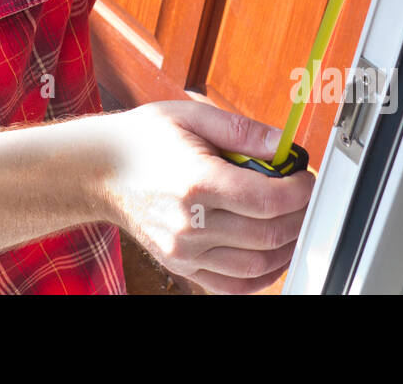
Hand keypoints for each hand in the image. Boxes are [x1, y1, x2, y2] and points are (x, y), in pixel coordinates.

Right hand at [99, 101, 314, 293]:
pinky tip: (272, 253)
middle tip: (304, 196)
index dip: (299, 191)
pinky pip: (233, 286)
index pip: (268, 200)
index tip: (305, 178)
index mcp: (196, 183)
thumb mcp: (190, 116)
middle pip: (269, 234)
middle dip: (299, 215)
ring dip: (287, 245)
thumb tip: (284, 145)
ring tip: (292, 221)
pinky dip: (262, 275)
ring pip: (258, 265)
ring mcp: (184, 252)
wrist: (97, 171)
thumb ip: (242, 130)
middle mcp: (190, 224)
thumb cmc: (141, 141)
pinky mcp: (180, 267)